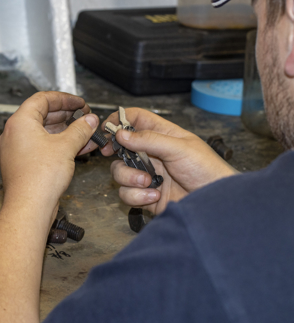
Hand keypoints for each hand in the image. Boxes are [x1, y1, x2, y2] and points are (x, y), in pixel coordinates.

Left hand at [0, 91, 98, 229]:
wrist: (29, 208)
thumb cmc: (38, 179)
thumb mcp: (66, 147)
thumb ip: (80, 129)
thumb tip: (89, 120)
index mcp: (20, 122)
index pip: (42, 99)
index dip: (64, 98)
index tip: (79, 102)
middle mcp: (16, 134)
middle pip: (44, 116)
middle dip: (68, 115)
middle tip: (85, 116)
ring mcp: (19, 150)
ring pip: (46, 134)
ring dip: (68, 132)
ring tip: (87, 132)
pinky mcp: (26, 164)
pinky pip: (45, 148)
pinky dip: (61, 146)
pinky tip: (81, 147)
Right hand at [101, 107, 237, 214]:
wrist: (214, 203)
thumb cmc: (206, 169)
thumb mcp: (179, 148)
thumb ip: (149, 140)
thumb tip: (121, 134)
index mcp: (161, 135)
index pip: (135, 119)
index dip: (119, 121)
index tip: (108, 130)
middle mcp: (150, 153)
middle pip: (120, 147)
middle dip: (114, 152)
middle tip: (110, 153)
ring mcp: (146, 174)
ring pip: (119, 172)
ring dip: (130, 178)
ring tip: (150, 182)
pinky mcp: (145, 194)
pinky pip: (127, 193)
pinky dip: (137, 196)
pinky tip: (155, 196)